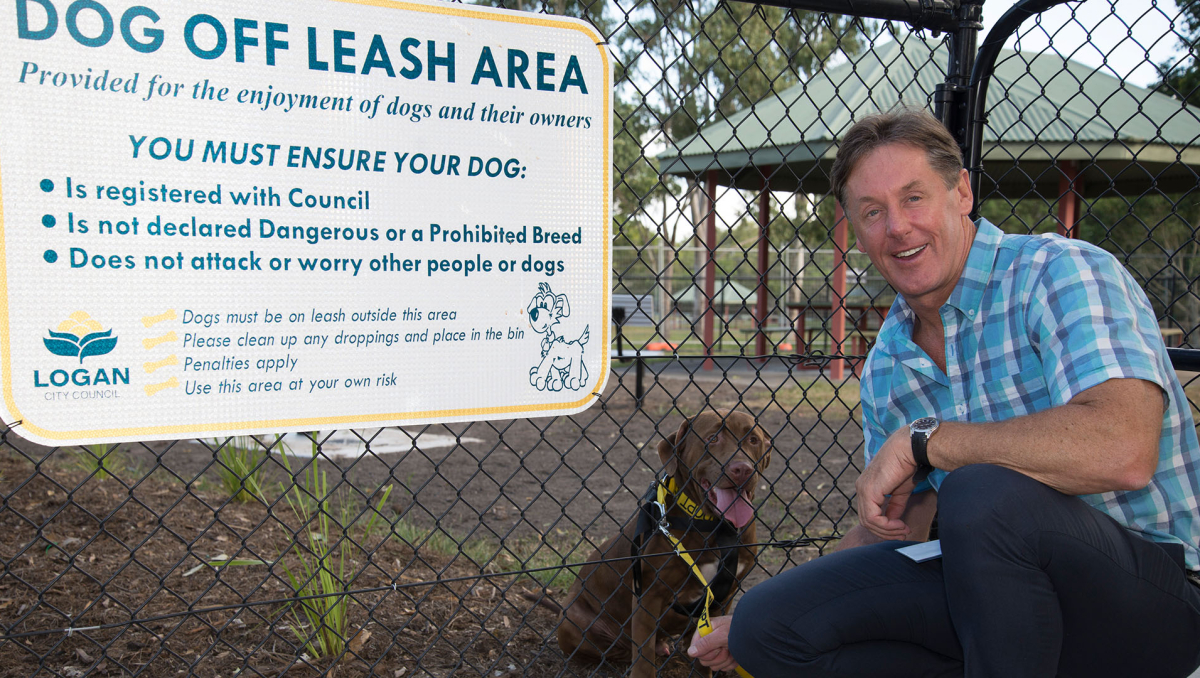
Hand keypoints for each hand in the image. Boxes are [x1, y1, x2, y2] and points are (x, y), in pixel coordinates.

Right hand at [687, 616, 739, 671]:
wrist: (756, 632)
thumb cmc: (739, 628)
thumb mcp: (722, 634)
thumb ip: (706, 643)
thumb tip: (690, 652)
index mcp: (706, 631)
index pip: (695, 647)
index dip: (706, 651)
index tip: (717, 646)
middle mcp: (710, 640)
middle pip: (704, 659)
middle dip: (717, 656)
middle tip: (726, 647)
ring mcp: (717, 649)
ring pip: (713, 665)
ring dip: (725, 659)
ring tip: (732, 649)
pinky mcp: (725, 657)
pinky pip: (723, 667)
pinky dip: (731, 663)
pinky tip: (736, 654)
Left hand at [855, 426, 920, 540]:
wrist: (910, 450)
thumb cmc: (906, 465)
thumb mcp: (900, 491)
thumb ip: (894, 506)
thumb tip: (894, 521)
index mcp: (866, 487)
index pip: (869, 515)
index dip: (885, 527)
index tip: (903, 529)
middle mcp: (861, 488)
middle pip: (866, 521)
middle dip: (886, 532)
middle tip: (904, 533)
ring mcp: (863, 489)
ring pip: (868, 522)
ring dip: (888, 530)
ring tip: (904, 529)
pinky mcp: (869, 491)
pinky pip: (873, 518)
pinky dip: (886, 525)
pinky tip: (899, 524)